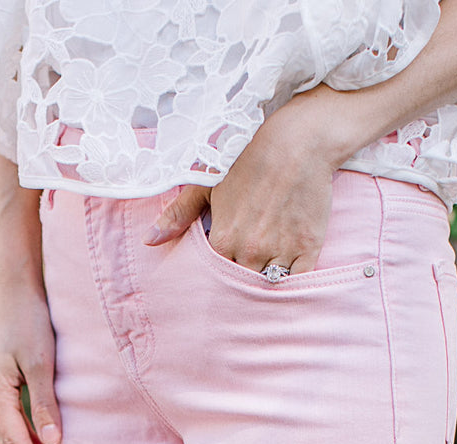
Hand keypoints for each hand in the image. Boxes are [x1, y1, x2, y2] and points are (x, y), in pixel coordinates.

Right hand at [0, 288, 60, 443]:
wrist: (17, 289)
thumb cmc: (32, 321)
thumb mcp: (41, 362)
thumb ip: (45, 402)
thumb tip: (51, 443)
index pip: (15, 442)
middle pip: (8, 443)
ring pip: (9, 434)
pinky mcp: (0, 383)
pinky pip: (12, 420)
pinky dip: (25, 439)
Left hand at [144, 84, 358, 273]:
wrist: (297, 141)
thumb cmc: (249, 158)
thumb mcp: (207, 182)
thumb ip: (179, 214)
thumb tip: (148, 242)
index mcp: (222, 240)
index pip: (215, 278)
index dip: (218, 278)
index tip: (222, 273)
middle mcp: (250, 252)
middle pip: (242, 288)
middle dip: (241, 287)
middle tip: (244, 278)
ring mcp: (280, 252)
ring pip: (269, 289)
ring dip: (265, 288)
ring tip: (265, 276)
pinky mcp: (308, 250)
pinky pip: (298, 284)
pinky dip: (293, 285)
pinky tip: (288, 277)